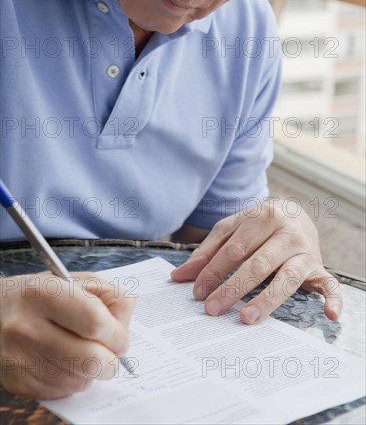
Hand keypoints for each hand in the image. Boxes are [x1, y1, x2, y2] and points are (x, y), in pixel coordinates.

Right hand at [0, 271, 134, 398]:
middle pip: (90, 360)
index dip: (116, 334)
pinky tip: (64, 360)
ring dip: (92, 370)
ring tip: (82, 350)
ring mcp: (21, 359)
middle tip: (112, 354)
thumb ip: (108, 296)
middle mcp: (27, 327)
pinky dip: (73, 379)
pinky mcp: (19, 383)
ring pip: (80, 380)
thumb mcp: (75, 279)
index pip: (95, 323)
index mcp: (43, 294)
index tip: (120, 337)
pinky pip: (64, 391)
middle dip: (111, 361)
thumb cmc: (43, 293)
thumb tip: (123, 331)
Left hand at [171, 200, 342, 323]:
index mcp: (262, 217)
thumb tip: (179, 276)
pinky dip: (333, 299)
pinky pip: (330, 284)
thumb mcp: (233, 229)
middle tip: (212, 308)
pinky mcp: (319, 267)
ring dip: (266, 299)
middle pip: (257, 263)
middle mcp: (286, 233)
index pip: (234, 248)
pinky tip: (329, 315)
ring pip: (286, 278)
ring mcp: (305, 251)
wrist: (296, 213)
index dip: (214, 270)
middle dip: (232, 287)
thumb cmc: (258, 224)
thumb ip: (208, 250)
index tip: (197, 291)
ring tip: (246, 317)